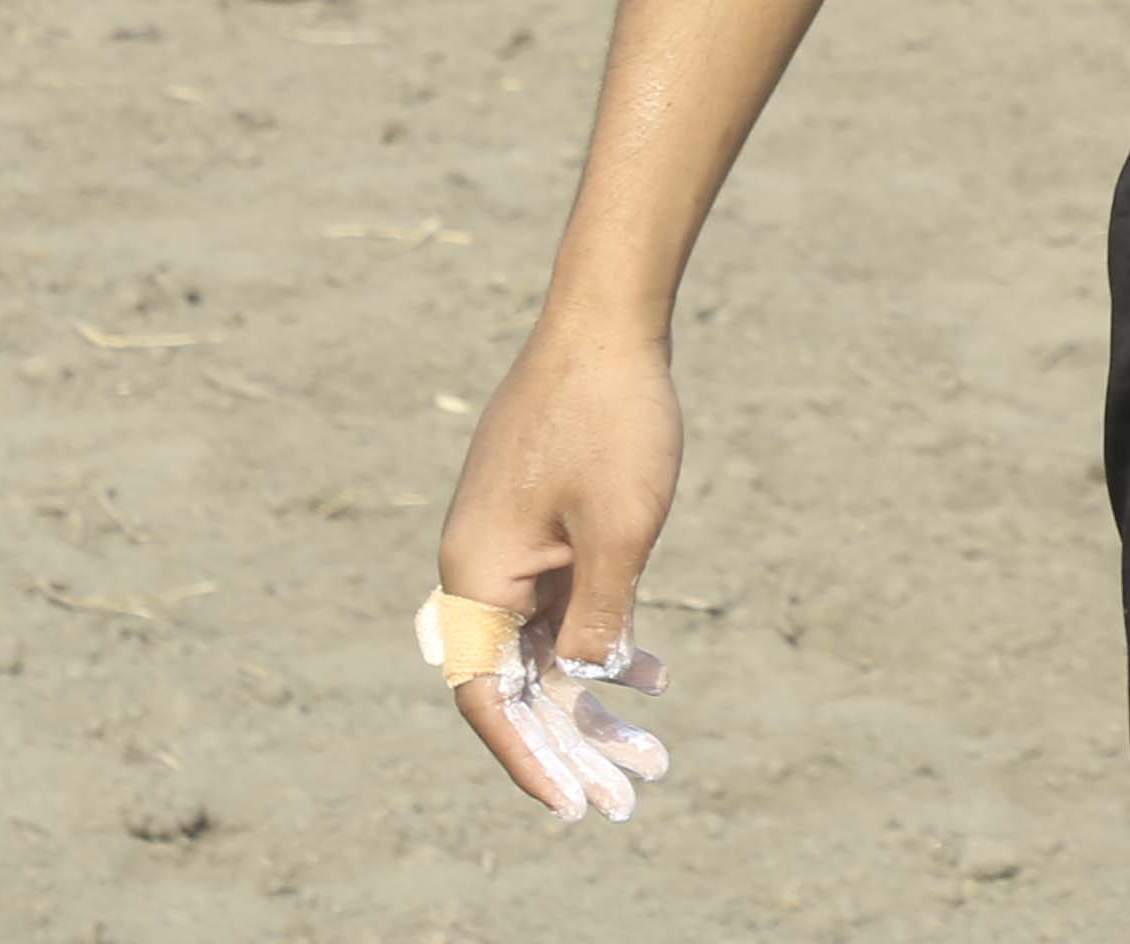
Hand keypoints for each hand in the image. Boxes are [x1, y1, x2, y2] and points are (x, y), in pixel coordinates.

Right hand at [435, 323, 683, 817]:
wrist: (608, 322)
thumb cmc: (610, 420)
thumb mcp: (621, 533)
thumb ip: (600, 620)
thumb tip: (587, 685)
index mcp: (476, 575)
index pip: (488, 697)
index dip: (529, 758)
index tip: (573, 806)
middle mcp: (478, 567)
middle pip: (517, 683)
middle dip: (571, 744)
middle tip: (628, 795)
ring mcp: (507, 545)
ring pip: (544, 648)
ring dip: (592, 701)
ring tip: (653, 751)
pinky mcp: (537, 525)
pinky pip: (560, 606)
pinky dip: (600, 642)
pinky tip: (651, 675)